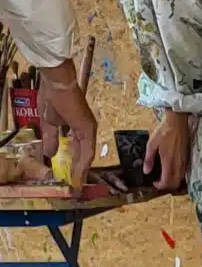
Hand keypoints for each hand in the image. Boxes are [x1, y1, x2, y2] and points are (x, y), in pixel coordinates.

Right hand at [37, 65, 97, 192]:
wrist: (57, 81)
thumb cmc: (52, 96)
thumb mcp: (49, 122)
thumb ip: (52, 139)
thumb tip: (49, 154)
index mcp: (77, 127)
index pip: (77, 150)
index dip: (73, 164)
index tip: (70, 177)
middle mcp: (85, 130)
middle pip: (83, 155)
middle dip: (78, 171)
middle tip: (76, 186)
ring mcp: (88, 129)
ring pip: (86, 155)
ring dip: (81, 171)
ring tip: (77, 184)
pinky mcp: (87, 129)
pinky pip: (87, 150)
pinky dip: (83, 164)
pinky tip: (79, 174)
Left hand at [145, 110, 194, 191]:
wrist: (177, 123)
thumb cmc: (164, 131)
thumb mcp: (152, 144)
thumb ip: (149, 159)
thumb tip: (146, 171)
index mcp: (168, 162)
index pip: (166, 182)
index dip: (160, 186)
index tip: (154, 183)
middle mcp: (178, 165)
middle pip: (174, 184)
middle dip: (167, 186)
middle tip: (159, 181)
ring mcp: (183, 163)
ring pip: (179, 180)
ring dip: (172, 181)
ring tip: (164, 176)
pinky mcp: (186, 159)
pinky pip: (182, 174)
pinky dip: (177, 176)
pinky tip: (171, 169)